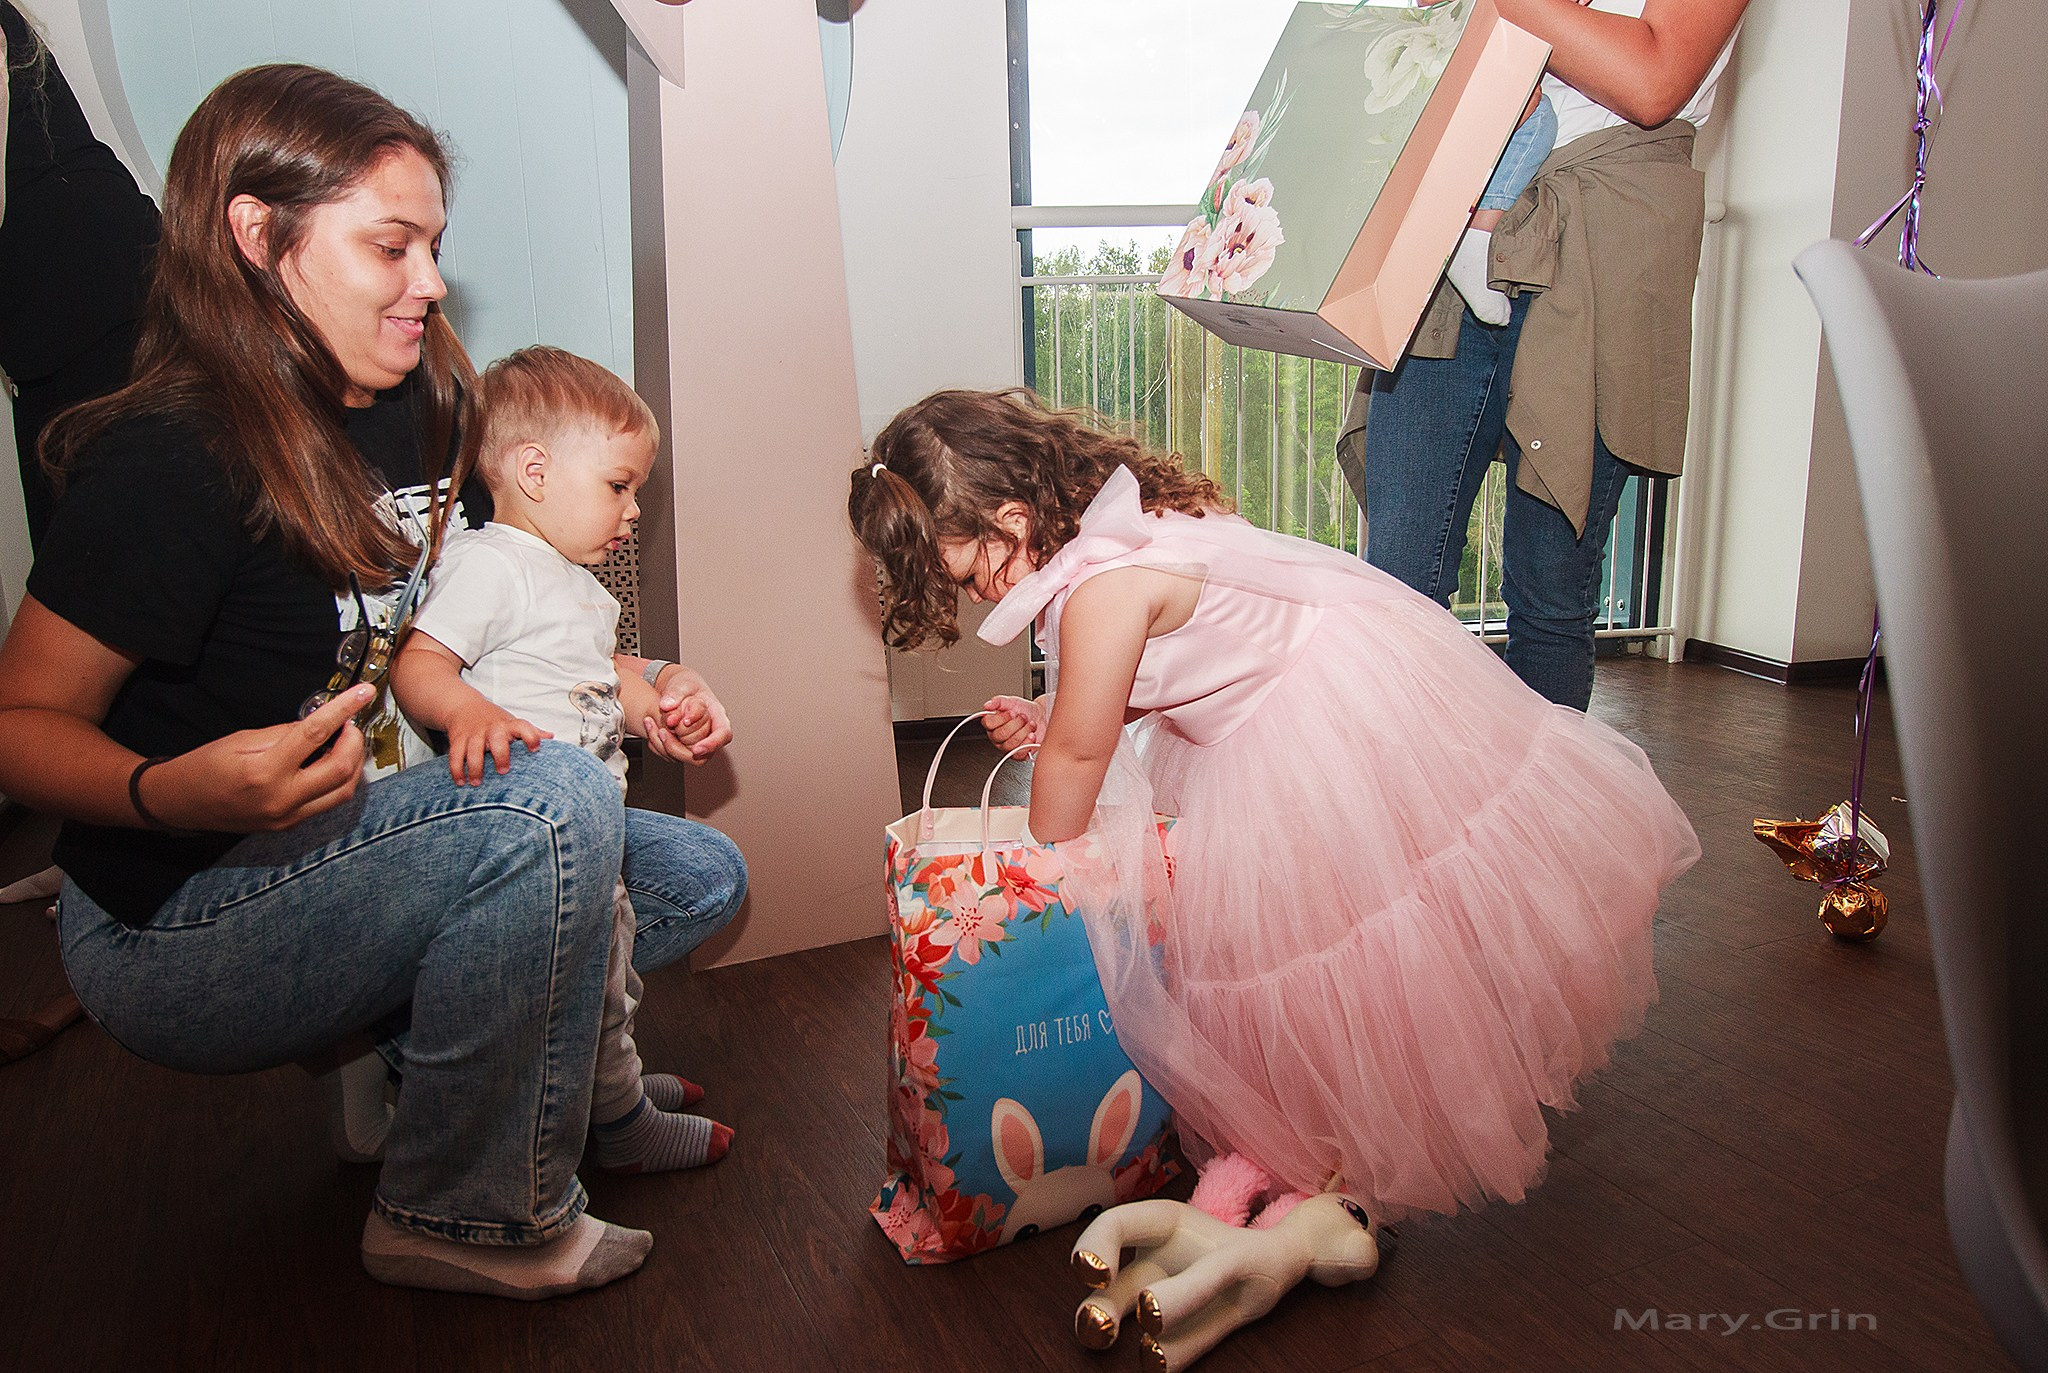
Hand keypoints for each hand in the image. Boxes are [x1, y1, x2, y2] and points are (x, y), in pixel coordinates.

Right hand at [141, 684, 376, 831]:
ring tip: (344, 742)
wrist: (178, 804)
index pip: (315, 734)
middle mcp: (281, 800)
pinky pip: (327, 804)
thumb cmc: (204, 766)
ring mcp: (287, 818)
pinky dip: (338, 781)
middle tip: (349, 724)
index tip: (364, 693)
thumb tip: (319, 723)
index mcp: (264, 772)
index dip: (343, 710)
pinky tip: (331, 763)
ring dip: (352, 765)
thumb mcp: (241, 740)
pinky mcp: (289, 826)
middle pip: (341, 770)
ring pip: (342, 792)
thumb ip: (284, 733)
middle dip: (354, 743)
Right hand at [444, 698, 552, 785]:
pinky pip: (455, 754)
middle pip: (496, 738)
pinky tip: (460, 782)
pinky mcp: (458, 739)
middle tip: (503, 771)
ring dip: (474, 766)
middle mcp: (492, 728)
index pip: (523, 727)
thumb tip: (551, 738)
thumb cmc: (495, 720)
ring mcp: (474, 733)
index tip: (535, 749)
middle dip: (500, 754)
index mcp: (509, 725)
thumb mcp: (513, 723)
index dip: (530, 736)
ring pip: (473, 748)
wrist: (464, 706)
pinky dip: (457, 769)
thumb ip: (531, 731)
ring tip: (476, 783)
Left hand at [644, 665, 731, 764]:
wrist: (676, 691)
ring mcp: (698, 740)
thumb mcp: (682, 683)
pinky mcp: (684, 746)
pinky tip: (653, 730)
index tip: (696, 749)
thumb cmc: (686, 685)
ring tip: (657, 730)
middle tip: (664, 733)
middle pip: (706, 753)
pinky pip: (674, 754)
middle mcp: (710, 731)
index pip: (723, 734)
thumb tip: (667, 705)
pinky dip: (661, 745)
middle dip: (682, 749)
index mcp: (716, 714)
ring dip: (669, 747)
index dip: (712, 744)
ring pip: (688, 757)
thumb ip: (675, 693)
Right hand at [981, 695, 1045, 752]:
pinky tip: (1032, 735)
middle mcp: (997, 737)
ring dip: (1024, 732)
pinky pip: (1019, 753)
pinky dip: (1028, 742)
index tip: (1011, 712)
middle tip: (1023, 717)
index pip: (988, 723)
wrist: (1040, 716)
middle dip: (1016, 724)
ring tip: (1030, 724)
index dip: (1001, 718)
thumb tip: (987, 705)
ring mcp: (1007, 747)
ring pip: (1010, 744)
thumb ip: (998, 701)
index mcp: (992, 723)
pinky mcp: (1018, 754)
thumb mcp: (1011, 701)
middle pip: (1000, 734)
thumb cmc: (1024, 710)